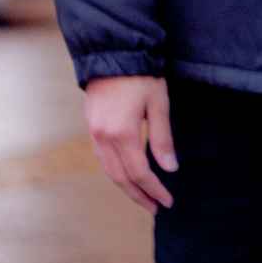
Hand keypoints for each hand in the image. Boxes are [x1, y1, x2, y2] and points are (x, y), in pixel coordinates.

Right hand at [83, 75, 175, 212]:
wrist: (112, 54)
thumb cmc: (141, 76)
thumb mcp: (158, 104)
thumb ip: (163, 138)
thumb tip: (170, 168)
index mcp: (122, 134)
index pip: (140, 172)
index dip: (154, 189)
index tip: (167, 201)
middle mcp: (103, 138)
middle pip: (121, 177)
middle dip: (139, 195)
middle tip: (155, 208)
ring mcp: (94, 134)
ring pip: (109, 171)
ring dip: (126, 187)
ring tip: (143, 197)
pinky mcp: (91, 128)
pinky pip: (102, 159)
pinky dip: (115, 172)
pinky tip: (126, 175)